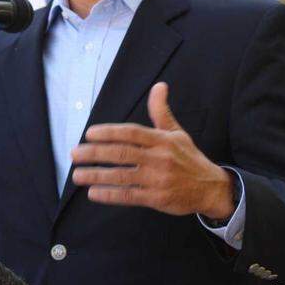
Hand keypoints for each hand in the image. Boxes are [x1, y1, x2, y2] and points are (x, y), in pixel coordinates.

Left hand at [71, 82, 234, 217]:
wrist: (210, 188)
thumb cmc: (189, 158)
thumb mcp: (177, 133)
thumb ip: (161, 111)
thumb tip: (159, 85)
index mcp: (162, 140)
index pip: (132, 133)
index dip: (109, 132)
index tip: (89, 133)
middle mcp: (159, 159)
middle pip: (122, 154)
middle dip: (95, 153)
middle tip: (74, 154)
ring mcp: (157, 180)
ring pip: (122, 176)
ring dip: (96, 175)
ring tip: (77, 174)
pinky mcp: (157, 198)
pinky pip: (129, 196)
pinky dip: (110, 195)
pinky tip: (93, 193)